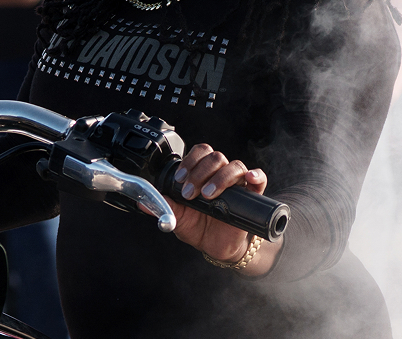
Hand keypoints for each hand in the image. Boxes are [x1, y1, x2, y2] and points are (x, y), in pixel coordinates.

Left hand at [166, 143, 267, 263]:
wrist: (217, 247)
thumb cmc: (200, 228)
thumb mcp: (180, 218)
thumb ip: (165, 207)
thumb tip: (142, 203)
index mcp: (203, 174)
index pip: (200, 153)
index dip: (190, 161)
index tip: (180, 179)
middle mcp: (221, 174)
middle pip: (216, 157)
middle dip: (200, 173)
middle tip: (190, 193)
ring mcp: (237, 184)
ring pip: (234, 165)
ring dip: (219, 178)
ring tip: (208, 195)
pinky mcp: (253, 195)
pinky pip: (259, 179)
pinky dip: (256, 175)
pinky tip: (249, 179)